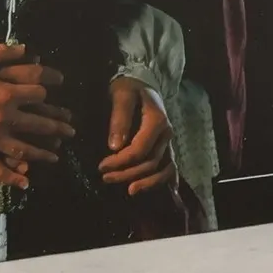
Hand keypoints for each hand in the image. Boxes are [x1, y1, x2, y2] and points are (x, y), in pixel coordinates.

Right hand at [0, 41, 75, 187]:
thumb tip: (25, 50)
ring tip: (56, 157)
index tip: (54, 89)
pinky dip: (12, 177)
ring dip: (42, 154)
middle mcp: (4, 118)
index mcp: (5, 93)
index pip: (36, 92)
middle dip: (57, 127)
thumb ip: (2, 52)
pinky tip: (25, 183)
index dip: (47, 88)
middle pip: (38, 123)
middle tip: (71, 131)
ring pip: (24, 149)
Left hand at [100, 75, 174, 195]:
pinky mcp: (166, 146)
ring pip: (163, 169)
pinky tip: (166, 192)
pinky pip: (170, 166)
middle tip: (106, 178)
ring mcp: (169, 141)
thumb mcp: (121, 94)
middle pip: (150, 163)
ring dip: (147, 182)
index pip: (140, 150)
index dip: (121, 161)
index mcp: (157, 121)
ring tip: (129, 191)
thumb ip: (119, 118)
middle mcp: (166, 134)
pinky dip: (167, 180)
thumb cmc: (130, 86)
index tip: (102, 166)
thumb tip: (114, 147)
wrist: (143, 81)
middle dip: (127, 174)